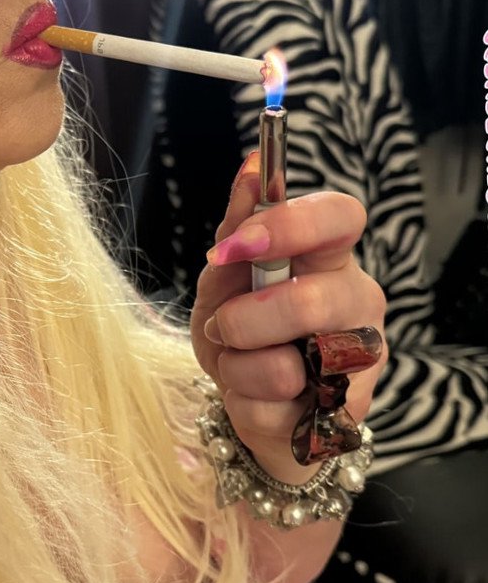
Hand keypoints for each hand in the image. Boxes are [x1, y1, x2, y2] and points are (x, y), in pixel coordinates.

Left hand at [190, 153, 388, 482]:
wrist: (248, 400)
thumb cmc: (240, 330)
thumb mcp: (224, 277)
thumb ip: (237, 229)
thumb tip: (251, 167)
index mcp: (329, 258)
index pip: (341, 217)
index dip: (287, 226)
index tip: (235, 245)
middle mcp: (358, 302)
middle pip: (313, 301)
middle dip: (243, 319)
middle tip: (224, 325)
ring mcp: (359, 362)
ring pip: (287, 366)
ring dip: (237, 365)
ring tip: (241, 361)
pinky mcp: (345, 414)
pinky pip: (272, 410)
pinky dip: (243, 402)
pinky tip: (256, 396)